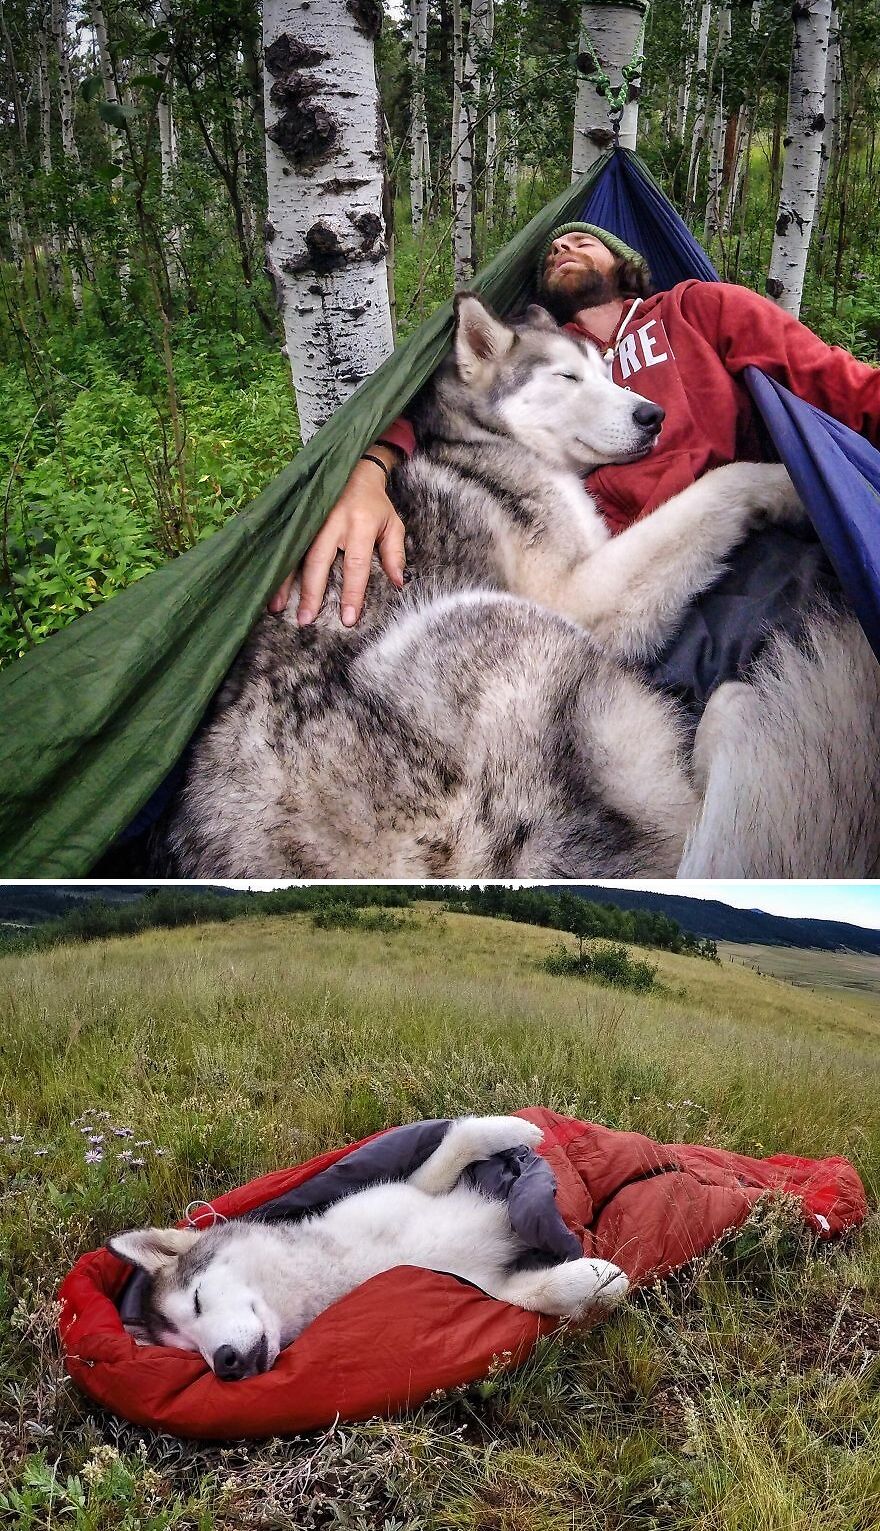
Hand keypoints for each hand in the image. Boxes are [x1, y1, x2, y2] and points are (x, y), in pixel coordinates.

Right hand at [268, 447, 405, 623]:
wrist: (353, 469)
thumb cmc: (375, 504)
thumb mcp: (393, 524)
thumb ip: (394, 554)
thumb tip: (397, 583)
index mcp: (361, 523)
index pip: (356, 564)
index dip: (352, 593)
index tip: (348, 618)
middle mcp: (333, 521)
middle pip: (319, 561)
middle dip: (311, 592)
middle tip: (305, 620)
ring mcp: (312, 517)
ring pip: (296, 553)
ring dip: (284, 581)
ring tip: (276, 607)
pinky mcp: (298, 516)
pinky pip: (286, 543)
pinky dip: (277, 564)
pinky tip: (268, 583)